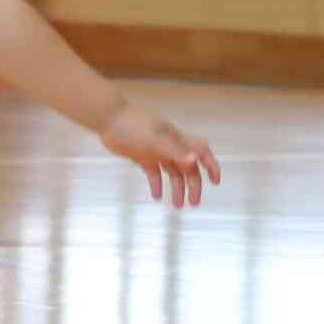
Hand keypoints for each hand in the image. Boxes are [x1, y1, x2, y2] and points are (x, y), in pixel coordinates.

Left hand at [98, 106, 220, 207]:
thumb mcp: (155, 140)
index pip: (201, 151)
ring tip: (177, 206)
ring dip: (177, 188)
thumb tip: (195, 160)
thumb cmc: (133, 126)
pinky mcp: (142, 156)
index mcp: (176, 140)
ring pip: (172, 172)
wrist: (108, 118)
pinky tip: (156, 196)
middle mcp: (169, 146)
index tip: (215, 182)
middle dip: (193, 185)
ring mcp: (156, 151)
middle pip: (188, 167)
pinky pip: (154, 173)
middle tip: (193, 203)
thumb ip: (175, 151)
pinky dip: (156, 184)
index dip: (210, 165)